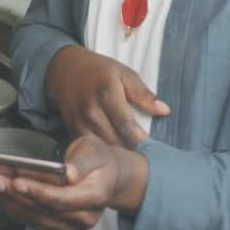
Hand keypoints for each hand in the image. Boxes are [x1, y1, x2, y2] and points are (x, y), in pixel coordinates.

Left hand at [0, 134, 145, 229]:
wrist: (110, 178)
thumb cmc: (100, 160)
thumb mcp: (96, 150)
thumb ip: (83, 161)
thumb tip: (70, 173)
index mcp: (94, 196)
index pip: (61, 198)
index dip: (37, 190)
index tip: (15, 180)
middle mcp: (83, 218)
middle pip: (42, 208)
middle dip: (13, 192)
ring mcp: (71, 227)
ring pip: (32, 215)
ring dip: (6, 200)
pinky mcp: (59, 229)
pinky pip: (31, 220)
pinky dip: (11, 207)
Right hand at [46, 45, 169, 146]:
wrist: (65, 69)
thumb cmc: (99, 71)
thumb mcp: (124, 73)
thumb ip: (143, 93)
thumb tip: (164, 111)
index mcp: (107, 93)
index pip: (126, 125)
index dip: (141, 140)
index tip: (154, 149)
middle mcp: (91, 110)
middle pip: (115, 141)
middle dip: (131, 151)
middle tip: (146, 158)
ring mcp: (80, 122)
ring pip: (101, 148)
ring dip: (118, 156)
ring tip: (132, 160)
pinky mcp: (72, 130)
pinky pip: (90, 148)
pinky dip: (102, 154)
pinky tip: (114, 157)